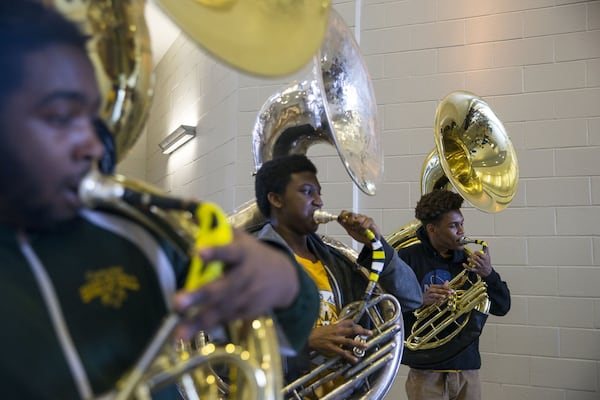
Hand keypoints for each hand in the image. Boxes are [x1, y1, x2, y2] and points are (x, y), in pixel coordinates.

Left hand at [172, 229, 299, 339]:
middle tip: (178, 301)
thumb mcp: (238, 237)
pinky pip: (223, 321)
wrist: (284, 280)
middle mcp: (244, 277)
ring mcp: (245, 298)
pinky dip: (205, 328)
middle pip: (222, 287)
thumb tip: (191, 203)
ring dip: (198, 322)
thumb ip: (215, 226)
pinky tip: (187, 336)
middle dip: (200, 295)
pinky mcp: (244, 313)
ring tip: (178, 334)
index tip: (198, 253)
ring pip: (220, 310)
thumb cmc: (251, 254)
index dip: (216, 252)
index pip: (229, 251)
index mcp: (242, 254)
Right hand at [308, 319, 372, 362]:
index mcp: (335, 325)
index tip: (361, 327)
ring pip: (349, 341)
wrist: (308, 337)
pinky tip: (354, 359)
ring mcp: (334, 340)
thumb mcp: (327, 326)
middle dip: (362, 331)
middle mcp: (337, 331)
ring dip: (358, 344)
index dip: (356, 324)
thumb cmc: (317, 332)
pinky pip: (342, 352)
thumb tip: (344, 326)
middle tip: (370, 333)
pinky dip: (349, 356)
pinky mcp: (331, 347)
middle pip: (352, 330)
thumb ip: (336, 326)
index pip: (349, 322)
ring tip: (365, 346)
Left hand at [338, 210, 380, 245]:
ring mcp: (364, 218)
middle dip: (351, 223)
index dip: (343, 215)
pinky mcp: (370, 221)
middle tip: (353, 228)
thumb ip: (345, 225)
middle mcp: (358, 216)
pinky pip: (364, 225)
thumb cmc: (360, 235)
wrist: (369, 241)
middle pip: (351, 214)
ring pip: (358, 221)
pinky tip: (364, 232)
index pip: (345, 212)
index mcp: (352, 218)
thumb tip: (339, 219)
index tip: (343, 221)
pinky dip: (363, 231)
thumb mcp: (350, 231)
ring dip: (358, 228)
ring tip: (360, 231)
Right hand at [422, 281, 453, 305]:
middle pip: (439, 290)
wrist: (422, 298)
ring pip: (435, 295)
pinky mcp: (429, 299)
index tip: (452, 289)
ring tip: (444, 296)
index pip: (441, 286)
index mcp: (434, 286)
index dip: (447, 288)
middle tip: (450, 292)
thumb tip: (447, 281)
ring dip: (440, 295)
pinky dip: (437, 300)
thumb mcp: (436, 288)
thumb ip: (442, 285)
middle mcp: (431, 290)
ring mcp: (430, 295)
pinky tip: (441, 300)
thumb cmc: (430, 293)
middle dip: (445, 291)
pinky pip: (433, 300)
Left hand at [463, 248, 491, 277]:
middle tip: (471, 255)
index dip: (477, 252)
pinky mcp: (476, 270)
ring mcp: (479, 267)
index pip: (480, 254)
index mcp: (485, 259)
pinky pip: (471, 269)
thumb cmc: (487, 264)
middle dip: (473, 256)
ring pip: (475, 263)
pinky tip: (464, 264)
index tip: (475, 252)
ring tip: (468, 259)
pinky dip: (467, 267)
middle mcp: (482, 263)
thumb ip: (486, 250)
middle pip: (477, 258)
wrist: (488, 273)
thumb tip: (486, 244)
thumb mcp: (488, 257)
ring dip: (471, 260)